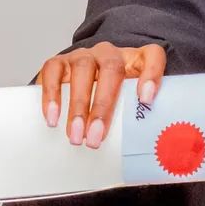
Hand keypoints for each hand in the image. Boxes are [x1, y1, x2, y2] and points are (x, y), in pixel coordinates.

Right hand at [36, 41, 166, 148]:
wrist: (85, 84)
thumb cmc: (112, 97)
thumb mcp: (128, 103)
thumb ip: (136, 116)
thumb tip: (141, 152)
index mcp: (135, 61)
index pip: (152, 56)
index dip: (152, 74)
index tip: (147, 100)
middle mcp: (109, 53)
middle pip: (112, 68)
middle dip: (103, 105)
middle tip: (96, 138)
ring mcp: (84, 55)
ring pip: (82, 69)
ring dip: (78, 105)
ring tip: (76, 135)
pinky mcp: (60, 61)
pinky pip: (53, 70)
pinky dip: (52, 94)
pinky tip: (53, 117)